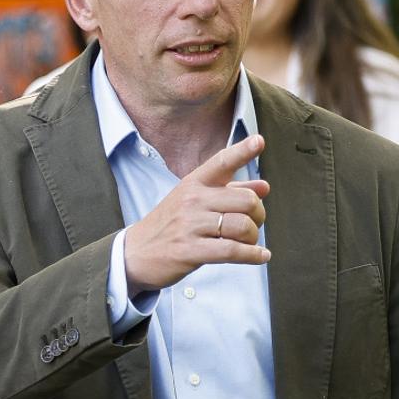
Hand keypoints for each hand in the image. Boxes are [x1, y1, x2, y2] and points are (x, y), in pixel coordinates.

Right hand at [123, 134, 269, 293]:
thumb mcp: (193, 203)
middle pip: (246, 200)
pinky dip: (252, 255)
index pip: (221, 162)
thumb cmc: (168, 227)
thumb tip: (264, 186)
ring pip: (242, 226)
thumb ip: (229, 192)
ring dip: (253, 237)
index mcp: (192, 184)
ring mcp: (190, 226)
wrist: (134, 254)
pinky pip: (232, 250)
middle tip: (253, 224)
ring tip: (249, 242)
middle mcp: (192, 200)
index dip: (243, 150)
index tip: (259, 142)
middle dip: (258, 214)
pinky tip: (261, 256)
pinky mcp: (190, 251)